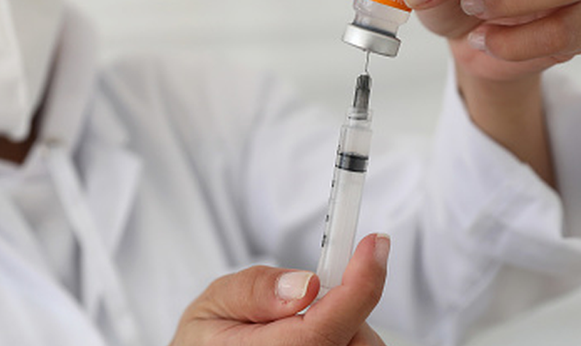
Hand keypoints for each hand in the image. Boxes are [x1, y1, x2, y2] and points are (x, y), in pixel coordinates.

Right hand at [169, 233, 389, 345]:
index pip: (325, 329)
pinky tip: (316, 338)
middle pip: (357, 339)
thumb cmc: (207, 339)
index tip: (374, 245)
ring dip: (346, 325)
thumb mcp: (213, 303)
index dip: (360, 283)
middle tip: (312, 294)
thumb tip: (305, 284)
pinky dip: (345, 338)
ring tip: (299, 324)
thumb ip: (254, 290)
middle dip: (347, 305)